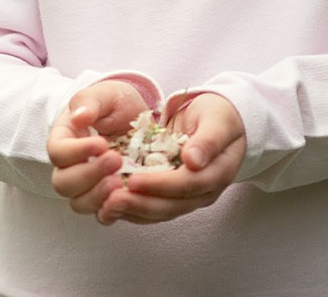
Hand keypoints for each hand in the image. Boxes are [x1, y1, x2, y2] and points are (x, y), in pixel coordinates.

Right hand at [46, 80, 151, 224]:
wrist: (138, 119)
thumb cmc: (116, 104)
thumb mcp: (105, 94)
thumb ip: (89, 101)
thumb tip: (79, 116)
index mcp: (64, 138)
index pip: (57, 152)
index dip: (76, 152)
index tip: (102, 142)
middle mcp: (70, 166)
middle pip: (63, 183)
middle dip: (88, 175)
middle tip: (116, 159)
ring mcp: (88, 185)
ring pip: (79, 203)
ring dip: (98, 196)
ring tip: (121, 182)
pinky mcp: (107, 198)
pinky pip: (101, 215)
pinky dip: (111, 212)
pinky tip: (126, 199)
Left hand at [97, 92, 244, 224]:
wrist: (221, 121)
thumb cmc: (219, 116)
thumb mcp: (218, 120)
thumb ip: (208, 140)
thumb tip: (193, 161)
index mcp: (218, 172)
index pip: (188, 185)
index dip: (160, 185)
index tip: (134, 180)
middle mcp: (204, 190)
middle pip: (173, 205)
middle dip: (142, 204)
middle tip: (112, 199)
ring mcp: (190, 196)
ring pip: (162, 212)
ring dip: (134, 211)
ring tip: (107, 206)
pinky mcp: (175, 194)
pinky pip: (154, 209)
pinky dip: (134, 211)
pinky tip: (111, 207)